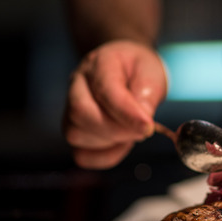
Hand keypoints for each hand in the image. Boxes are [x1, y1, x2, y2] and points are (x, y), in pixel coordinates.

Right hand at [63, 40, 166, 168]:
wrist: (129, 71)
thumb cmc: (140, 71)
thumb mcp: (151, 74)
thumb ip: (148, 95)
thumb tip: (142, 121)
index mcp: (99, 64)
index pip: (105, 91)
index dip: (126, 113)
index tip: (148, 127)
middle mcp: (78, 84)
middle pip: (81, 113)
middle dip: (117, 129)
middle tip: (142, 131)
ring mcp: (70, 107)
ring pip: (77, 135)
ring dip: (111, 141)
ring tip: (132, 132)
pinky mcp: (74, 130)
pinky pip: (81, 154)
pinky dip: (105, 157)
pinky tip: (121, 144)